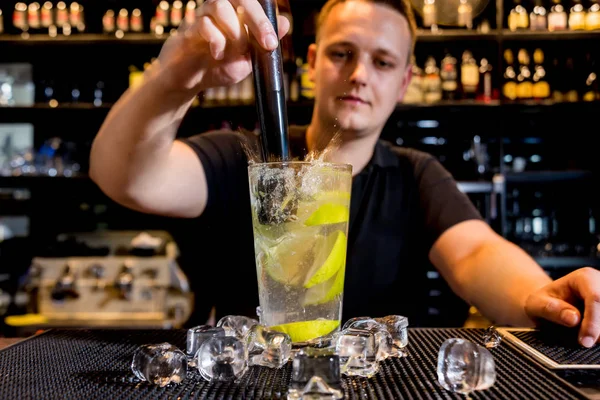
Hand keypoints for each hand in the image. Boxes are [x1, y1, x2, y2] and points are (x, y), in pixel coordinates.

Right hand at [152, 0, 289, 93]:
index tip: (271, 43)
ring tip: (236, 50)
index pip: (255, 3)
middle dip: (257, 20)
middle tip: (266, 43)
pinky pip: (203, 23)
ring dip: (234, 31)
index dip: (265, 18)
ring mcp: (204, 15)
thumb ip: (264, 42)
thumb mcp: (248, 59)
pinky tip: (217, 55)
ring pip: (219, 6)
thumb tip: (285, 22)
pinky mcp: (189, 26)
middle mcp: (221, 8)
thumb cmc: (219, 67)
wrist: (191, 80)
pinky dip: (215, 41)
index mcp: (237, 14)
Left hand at [525, 267, 599, 347]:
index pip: (595, 298)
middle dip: (597, 330)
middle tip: (583, 343)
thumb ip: (551, 309)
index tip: (584, 341)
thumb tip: (573, 319)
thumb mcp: (536, 304)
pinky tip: (590, 336)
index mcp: (584, 277)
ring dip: (598, 333)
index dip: (592, 322)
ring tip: (582, 336)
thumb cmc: (543, 302)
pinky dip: (599, 335)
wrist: (548, 305)